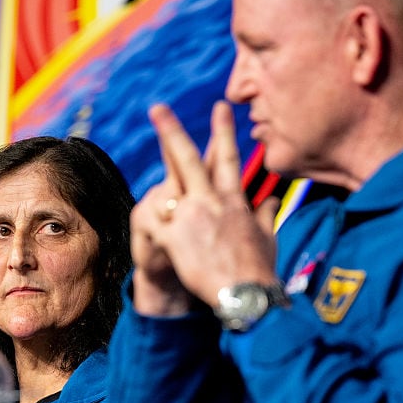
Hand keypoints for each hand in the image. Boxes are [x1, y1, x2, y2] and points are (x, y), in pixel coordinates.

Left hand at [133, 101, 278, 312]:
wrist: (246, 295)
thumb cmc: (260, 269)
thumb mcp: (267, 237)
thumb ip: (266, 214)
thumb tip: (271, 200)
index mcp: (234, 200)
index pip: (228, 159)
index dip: (223, 131)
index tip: (221, 107)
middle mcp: (210, 202)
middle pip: (188, 159)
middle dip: (172, 131)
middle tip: (157, 108)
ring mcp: (190, 218)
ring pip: (165, 182)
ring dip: (145, 177)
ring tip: (131, 169)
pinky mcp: (174, 238)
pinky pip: (153, 223)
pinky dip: (147, 221)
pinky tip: (140, 215)